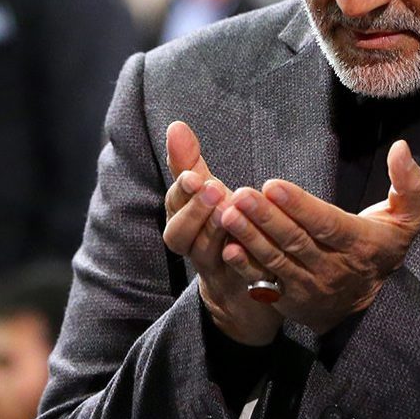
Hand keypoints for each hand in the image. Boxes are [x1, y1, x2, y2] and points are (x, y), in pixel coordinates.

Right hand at [163, 121, 282, 345]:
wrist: (244, 292)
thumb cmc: (224, 232)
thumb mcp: (207, 196)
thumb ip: (190, 164)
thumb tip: (175, 126)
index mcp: (185, 221)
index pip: (173, 204)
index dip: (181, 191)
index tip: (194, 175)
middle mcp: (192, 246)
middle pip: (178, 234)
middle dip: (193, 210)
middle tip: (211, 188)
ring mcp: (213, 269)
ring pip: (202, 254)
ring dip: (212, 231)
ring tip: (228, 209)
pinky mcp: (237, 286)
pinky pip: (234, 275)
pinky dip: (238, 261)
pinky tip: (246, 245)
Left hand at [214, 140, 419, 334]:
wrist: (370, 305)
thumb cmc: (382, 247)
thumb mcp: (406, 219)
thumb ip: (409, 184)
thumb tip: (401, 147)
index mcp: (361, 245)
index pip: (328, 225)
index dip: (300, 206)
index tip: (273, 185)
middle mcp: (334, 269)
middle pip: (296, 241)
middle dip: (266, 217)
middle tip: (240, 195)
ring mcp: (310, 287)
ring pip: (277, 260)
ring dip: (249, 237)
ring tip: (227, 213)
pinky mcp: (290, 300)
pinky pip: (265, 283)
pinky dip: (245, 267)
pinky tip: (228, 248)